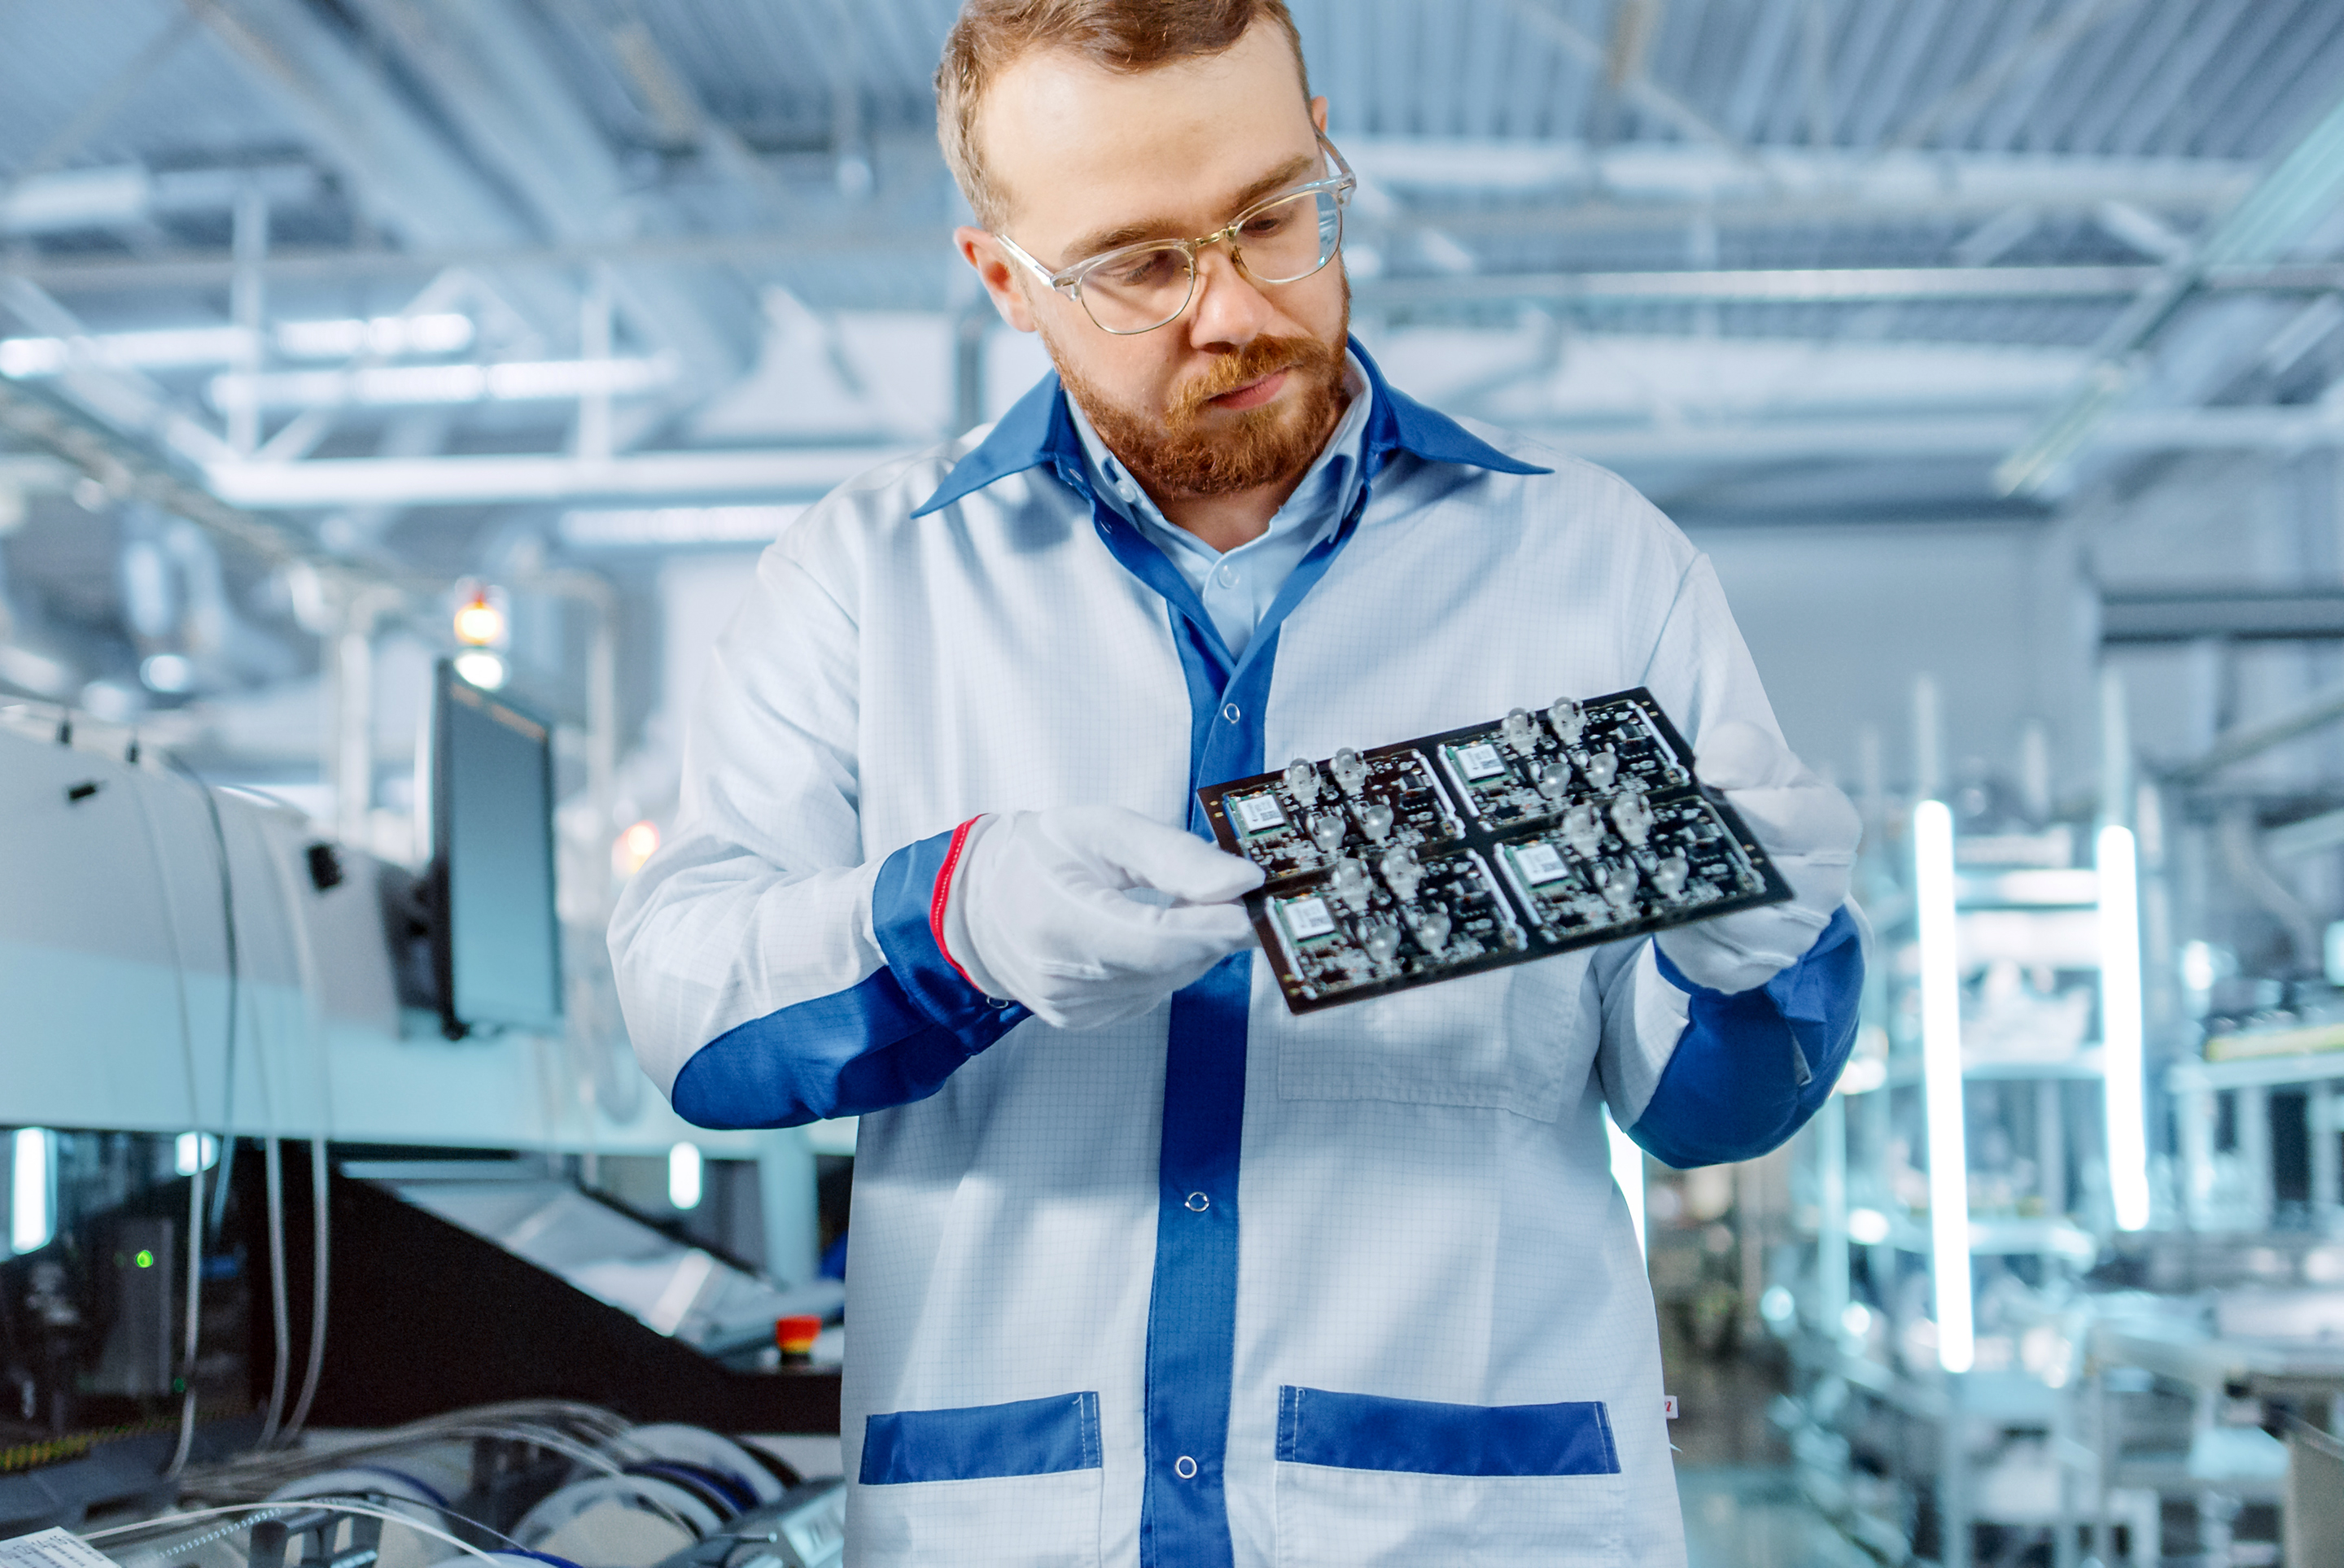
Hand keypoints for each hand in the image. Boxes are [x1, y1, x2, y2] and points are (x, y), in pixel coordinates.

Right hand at [945, 806, 1263, 1029]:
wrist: (979, 899)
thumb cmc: (1039, 854)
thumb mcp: (1104, 828)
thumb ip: (1175, 854)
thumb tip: (1242, 881)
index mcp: (1056, 921)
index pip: (1157, 941)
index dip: (1214, 927)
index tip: (1255, 904)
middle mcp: (1061, 979)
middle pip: (1169, 964)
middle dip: (1212, 929)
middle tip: (1235, 893)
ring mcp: (1071, 1008)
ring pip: (1168, 982)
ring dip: (1190, 945)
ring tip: (1182, 903)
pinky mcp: (1082, 1021)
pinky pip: (1150, 993)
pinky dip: (1165, 964)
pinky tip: (1150, 932)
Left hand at [1656, 721, 1859, 993]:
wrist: (1743, 849)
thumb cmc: (1752, 796)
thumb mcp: (1750, 758)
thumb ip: (1741, 750)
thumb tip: (1718, 773)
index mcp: (1832, 824)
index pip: (1792, 819)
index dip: (1743, 808)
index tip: (1705, 792)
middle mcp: (1826, 884)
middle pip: (1765, 881)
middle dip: (1712, 859)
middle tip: (1669, 841)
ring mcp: (1796, 933)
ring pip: (1738, 926)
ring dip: (1696, 900)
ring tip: (1664, 873)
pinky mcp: (1758, 966)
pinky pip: (1718, 961)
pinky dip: (1688, 938)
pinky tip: (1672, 909)